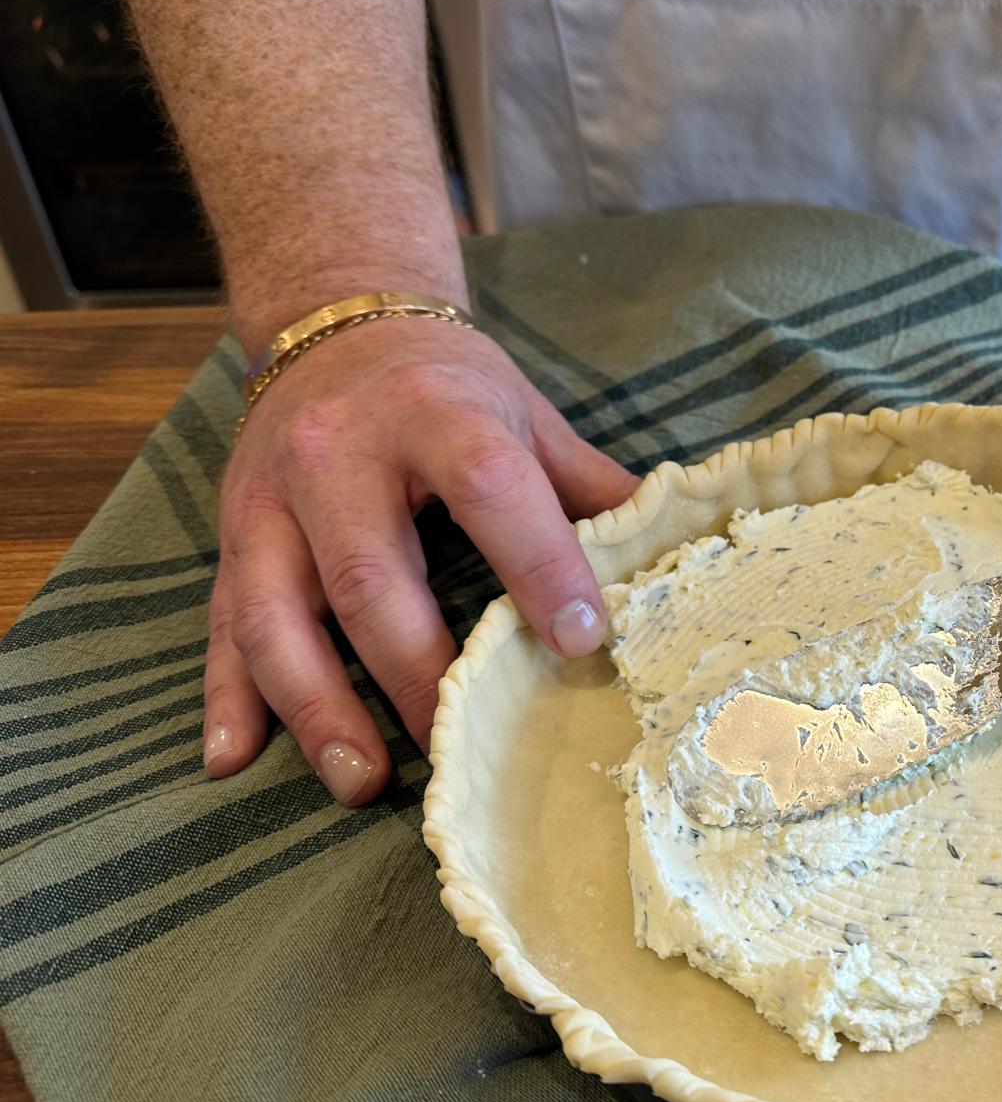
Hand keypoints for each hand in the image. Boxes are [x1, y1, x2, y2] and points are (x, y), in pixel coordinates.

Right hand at [203, 317, 638, 804]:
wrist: (336, 321)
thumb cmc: (450, 385)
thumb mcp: (525, 416)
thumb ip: (594, 488)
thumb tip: (680, 556)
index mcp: (433, 414)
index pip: (488, 488)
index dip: (538, 566)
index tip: (583, 642)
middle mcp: (336, 455)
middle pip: (368, 576)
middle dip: (414, 670)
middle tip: (460, 748)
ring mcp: (268, 501)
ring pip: (276, 615)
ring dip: (318, 707)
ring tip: (365, 780)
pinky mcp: (228, 538)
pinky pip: (219, 625)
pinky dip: (226, 698)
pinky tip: (235, 761)